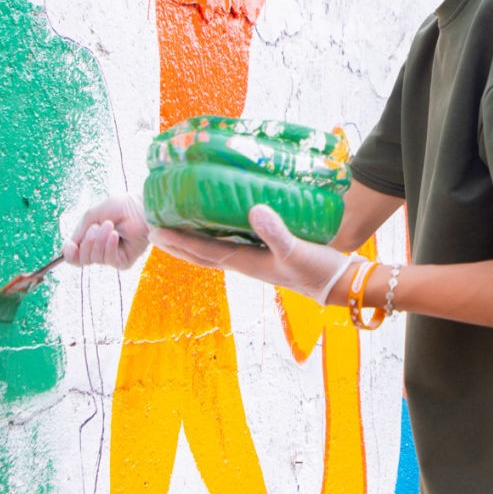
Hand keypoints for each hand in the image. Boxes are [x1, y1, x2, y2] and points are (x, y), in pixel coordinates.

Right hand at [63, 196, 150, 269]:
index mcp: (92, 241)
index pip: (75, 256)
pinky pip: (109, 259)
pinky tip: (115, 235)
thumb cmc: (121, 207)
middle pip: (82, 259)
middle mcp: (100, 251)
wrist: (141, 205)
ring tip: (109, 225)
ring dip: (99, 240)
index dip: (69, 253)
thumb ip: (80, 231)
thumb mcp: (92, 216)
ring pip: (94, 258)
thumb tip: (67, 248)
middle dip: (87, 241)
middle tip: (97, 226)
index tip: (70, 245)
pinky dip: (109, 246)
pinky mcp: (124, 262)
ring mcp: (112, 257)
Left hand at [151, 204, 358, 304]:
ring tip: (175, 229)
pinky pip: (232, 245)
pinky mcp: (266, 255)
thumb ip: (276, 231)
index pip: (204, 251)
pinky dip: (217, 236)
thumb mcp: (297, 249)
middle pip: (202, 255)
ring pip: (214, 251)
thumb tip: (254, 209)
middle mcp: (245, 263)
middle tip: (153, 230)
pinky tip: (218, 225)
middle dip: (177, 244)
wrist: (339, 284)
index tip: (156, 230)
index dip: (179, 241)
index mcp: (246, 263)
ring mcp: (255, 261)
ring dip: (192, 242)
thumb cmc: (317, 269)